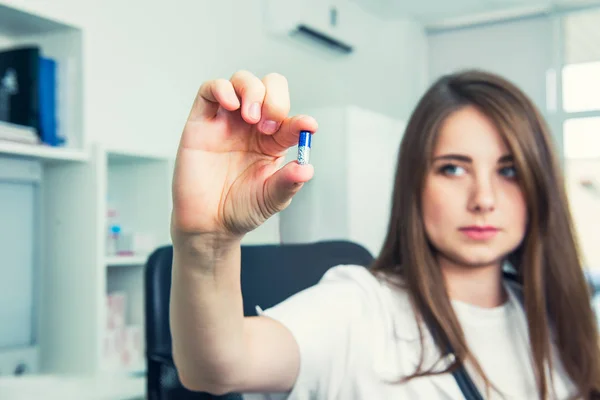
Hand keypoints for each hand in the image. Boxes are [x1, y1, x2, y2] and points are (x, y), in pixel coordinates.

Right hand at [171, 70, 316, 240]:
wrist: (207, 224)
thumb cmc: (240, 209)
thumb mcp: (271, 199)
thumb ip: (288, 183)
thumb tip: (307, 168)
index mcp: (273, 142)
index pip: (290, 119)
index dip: (300, 121)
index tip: (307, 126)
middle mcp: (251, 126)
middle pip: (269, 87)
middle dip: (275, 98)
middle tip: (269, 125)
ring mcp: (227, 121)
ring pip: (242, 81)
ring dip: (251, 90)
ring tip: (250, 116)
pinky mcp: (201, 121)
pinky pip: (210, 90)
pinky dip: (222, 88)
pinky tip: (231, 105)